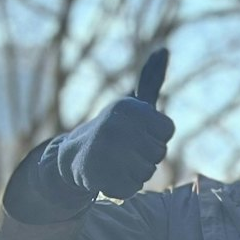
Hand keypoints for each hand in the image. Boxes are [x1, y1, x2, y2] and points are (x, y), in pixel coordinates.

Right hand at [53, 49, 174, 199]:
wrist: (72, 155)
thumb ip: (150, 80)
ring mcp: (108, 152)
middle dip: (147, 154)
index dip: (157, 135)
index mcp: (129, 108)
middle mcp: (118, 126)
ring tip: (115, 160)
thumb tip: (164, 50)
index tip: (140, 130)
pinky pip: (132, 189)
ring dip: (136, 171)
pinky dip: (123, 187)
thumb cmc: (112, 129)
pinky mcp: (100, 176)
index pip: (168, 130)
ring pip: (148, 172)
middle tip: (124, 147)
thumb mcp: (132, 103)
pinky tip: (109, 175)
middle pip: (160, 153)